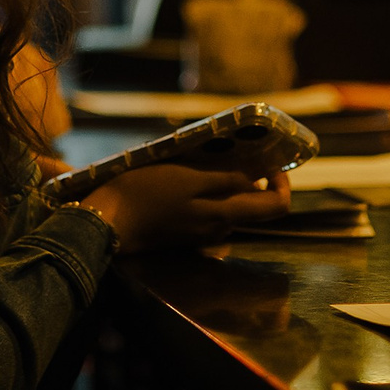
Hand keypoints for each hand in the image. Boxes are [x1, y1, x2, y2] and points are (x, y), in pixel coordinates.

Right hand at [78, 164, 291, 251]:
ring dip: (230, 186)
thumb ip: (224, 181)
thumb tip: (256, 182)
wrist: (106, 222)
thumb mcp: (187, 178)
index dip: (282, 183)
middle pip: (255, 208)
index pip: (276, 207)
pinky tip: (190, 178)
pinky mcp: (185, 235)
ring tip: (210, 160)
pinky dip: (212, 195)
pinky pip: (211, 213)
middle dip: (255, 181)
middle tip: (240, 153)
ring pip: (231, 209)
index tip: (271, 163)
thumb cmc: (145, 195)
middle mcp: (219, 231)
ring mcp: (202, 236)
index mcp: (224, 216)